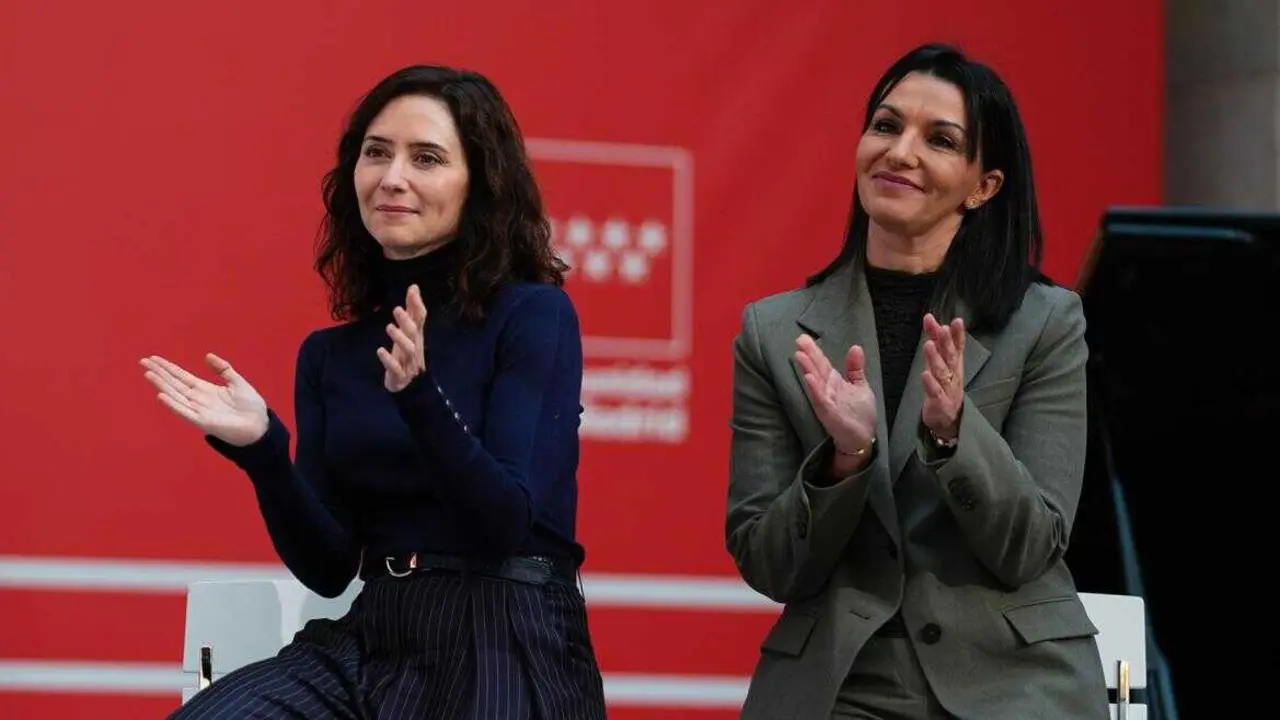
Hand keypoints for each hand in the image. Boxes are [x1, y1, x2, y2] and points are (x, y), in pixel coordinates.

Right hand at [140, 353, 268, 446]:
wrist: (260, 426)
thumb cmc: (250, 406)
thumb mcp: (237, 382)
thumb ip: (223, 369)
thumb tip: (207, 355)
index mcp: (205, 389)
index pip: (182, 376)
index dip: (168, 367)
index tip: (154, 358)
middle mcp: (198, 399)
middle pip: (174, 383)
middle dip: (159, 372)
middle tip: (143, 361)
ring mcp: (199, 410)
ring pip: (176, 395)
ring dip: (162, 385)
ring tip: (148, 374)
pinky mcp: (203, 422)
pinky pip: (185, 412)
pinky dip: (173, 404)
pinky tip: (162, 396)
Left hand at [377, 284, 427, 391]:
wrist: (409, 385)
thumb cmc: (406, 354)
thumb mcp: (409, 332)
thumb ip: (412, 310)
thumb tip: (414, 286)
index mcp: (417, 336)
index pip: (421, 318)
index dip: (417, 305)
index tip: (412, 290)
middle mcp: (415, 347)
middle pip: (414, 333)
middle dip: (407, 321)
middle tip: (396, 309)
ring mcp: (409, 362)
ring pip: (408, 349)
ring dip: (399, 338)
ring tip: (389, 327)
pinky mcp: (400, 375)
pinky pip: (396, 368)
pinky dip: (389, 360)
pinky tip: (380, 351)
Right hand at [794, 334, 876, 455]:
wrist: (863, 438)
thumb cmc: (859, 413)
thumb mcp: (859, 385)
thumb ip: (855, 368)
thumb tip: (855, 347)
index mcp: (833, 382)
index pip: (821, 363)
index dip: (814, 350)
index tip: (804, 337)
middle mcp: (826, 390)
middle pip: (816, 369)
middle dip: (808, 355)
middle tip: (799, 340)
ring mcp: (826, 402)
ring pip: (815, 383)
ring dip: (807, 369)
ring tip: (799, 355)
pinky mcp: (829, 413)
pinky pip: (820, 400)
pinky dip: (814, 389)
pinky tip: (809, 378)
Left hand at [920, 313, 964, 439]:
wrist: (948, 421)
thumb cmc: (943, 388)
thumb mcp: (940, 363)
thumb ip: (935, 342)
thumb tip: (930, 319)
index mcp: (954, 365)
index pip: (957, 347)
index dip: (957, 334)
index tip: (956, 321)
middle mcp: (953, 375)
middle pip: (950, 357)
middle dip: (946, 342)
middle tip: (942, 328)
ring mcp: (947, 389)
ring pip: (942, 372)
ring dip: (935, 358)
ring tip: (929, 345)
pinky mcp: (939, 403)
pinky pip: (935, 392)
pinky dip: (930, 383)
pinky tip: (925, 374)